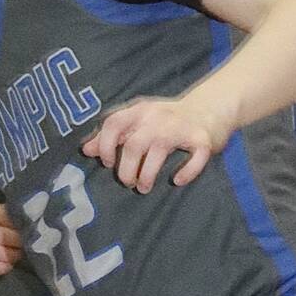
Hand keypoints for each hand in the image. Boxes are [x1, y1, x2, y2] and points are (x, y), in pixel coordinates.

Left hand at [82, 96, 221, 191]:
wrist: (209, 107)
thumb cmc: (164, 120)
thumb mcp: (136, 122)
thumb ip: (112, 135)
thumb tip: (86, 149)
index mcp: (139, 111)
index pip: (114, 123)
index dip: (105, 145)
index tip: (107, 163)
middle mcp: (158, 117)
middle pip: (134, 145)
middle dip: (126, 170)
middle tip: (128, 183)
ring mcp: (181, 127)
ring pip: (159, 152)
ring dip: (147, 176)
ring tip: (143, 188)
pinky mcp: (203, 139)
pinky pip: (196, 158)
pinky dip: (187, 173)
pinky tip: (177, 181)